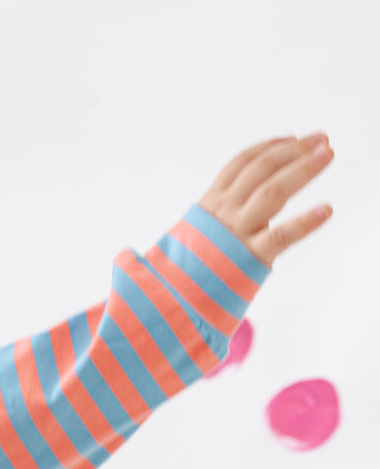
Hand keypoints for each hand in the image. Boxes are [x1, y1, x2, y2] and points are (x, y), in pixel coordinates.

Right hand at [198, 133, 333, 267]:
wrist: (174, 297)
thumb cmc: (193, 263)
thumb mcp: (201, 227)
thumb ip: (226, 208)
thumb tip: (255, 191)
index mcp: (212, 202)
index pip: (242, 163)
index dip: (269, 147)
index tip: (294, 138)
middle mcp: (224, 211)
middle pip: (262, 169)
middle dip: (294, 151)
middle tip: (322, 140)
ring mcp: (237, 233)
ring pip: (273, 192)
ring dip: (302, 170)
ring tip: (327, 155)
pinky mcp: (250, 257)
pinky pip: (282, 235)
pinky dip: (306, 222)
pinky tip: (327, 210)